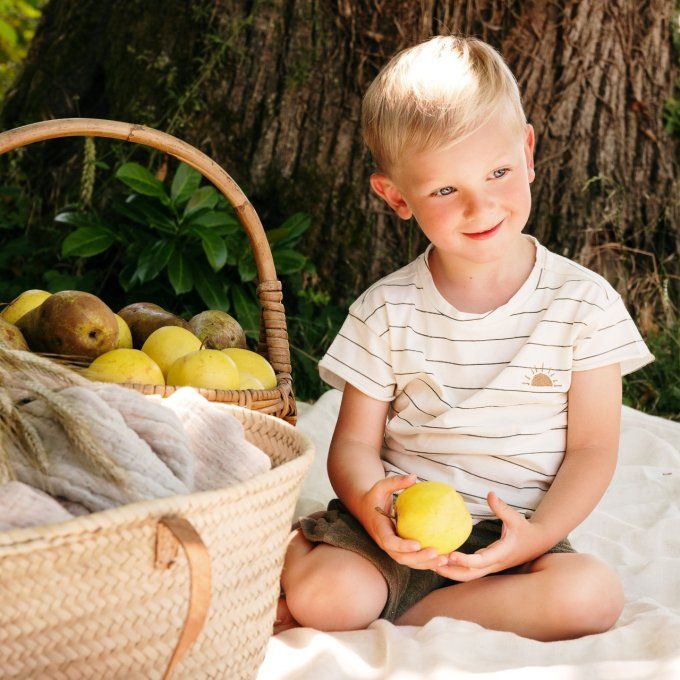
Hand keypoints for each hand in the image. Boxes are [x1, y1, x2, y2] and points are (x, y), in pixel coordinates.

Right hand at [358, 474, 449, 571]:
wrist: (365, 510)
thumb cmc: (375, 496)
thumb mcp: (381, 487)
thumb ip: (395, 482)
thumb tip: (414, 477)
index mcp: (379, 529)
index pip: (389, 542)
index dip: (402, 546)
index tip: (417, 545)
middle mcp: (385, 543)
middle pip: (401, 558)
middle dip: (418, 559)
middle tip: (436, 553)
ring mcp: (392, 549)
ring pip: (408, 562)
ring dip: (426, 564)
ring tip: (445, 559)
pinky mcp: (400, 550)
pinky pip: (413, 559)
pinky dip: (427, 561)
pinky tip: (443, 558)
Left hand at [433, 491, 551, 581]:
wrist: (537, 543)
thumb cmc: (526, 529)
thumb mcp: (515, 518)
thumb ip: (502, 508)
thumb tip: (490, 494)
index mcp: (501, 554)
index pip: (480, 561)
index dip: (465, 560)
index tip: (450, 555)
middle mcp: (494, 563)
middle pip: (470, 574)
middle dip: (451, 571)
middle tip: (432, 563)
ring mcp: (490, 566)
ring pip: (468, 574)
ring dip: (450, 571)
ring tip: (431, 562)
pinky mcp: (487, 564)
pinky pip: (469, 569)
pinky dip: (455, 567)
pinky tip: (442, 559)